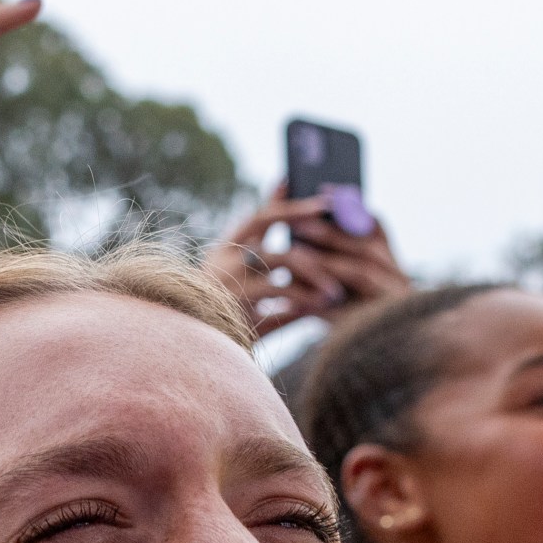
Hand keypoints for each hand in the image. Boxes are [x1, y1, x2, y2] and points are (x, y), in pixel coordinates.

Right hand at [206, 197, 408, 333]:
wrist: (207, 360)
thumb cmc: (235, 328)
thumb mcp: (254, 297)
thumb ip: (282, 279)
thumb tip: (320, 260)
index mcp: (225, 252)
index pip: (257, 216)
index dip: (279, 198)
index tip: (301, 182)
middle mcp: (224, 257)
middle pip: (267, 219)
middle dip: (300, 211)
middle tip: (328, 208)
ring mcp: (229, 276)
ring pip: (283, 257)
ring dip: (316, 270)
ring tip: (336, 288)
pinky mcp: (238, 301)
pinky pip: (283, 292)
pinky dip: (305, 298)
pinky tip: (322, 305)